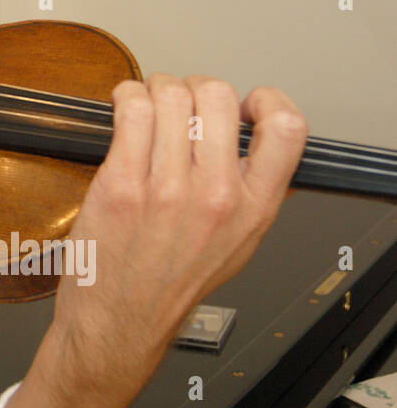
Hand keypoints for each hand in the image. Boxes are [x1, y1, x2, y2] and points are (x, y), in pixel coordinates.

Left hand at [5, 73, 307, 407]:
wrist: (119, 320)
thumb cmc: (169, 283)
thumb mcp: (237, 244)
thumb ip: (253, 195)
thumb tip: (256, 146)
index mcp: (253, 208)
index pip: (286, 129)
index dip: (266, 101)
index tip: (245, 103)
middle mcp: (215, 195)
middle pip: (217, 96)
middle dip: (194, 87)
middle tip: (178, 102)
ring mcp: (166, 188)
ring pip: (169, 95)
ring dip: (153, 88)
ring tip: (145, 105)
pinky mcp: (121, 184)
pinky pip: (130, 110)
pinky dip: (124, 96)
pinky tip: (123, 108)